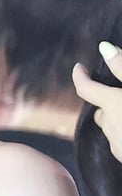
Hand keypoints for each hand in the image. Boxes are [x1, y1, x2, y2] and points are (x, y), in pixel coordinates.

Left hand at [73, 41, 121, 162]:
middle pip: (100, 110)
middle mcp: (111, 128)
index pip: (86, 89)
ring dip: (116, 117)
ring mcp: (118, 147)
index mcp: (115, 106)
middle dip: (105, 100)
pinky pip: (119, 141)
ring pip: (110, 127)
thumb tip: (104, 48)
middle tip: (116, 90)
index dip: (80, 76)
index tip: (79, 67)